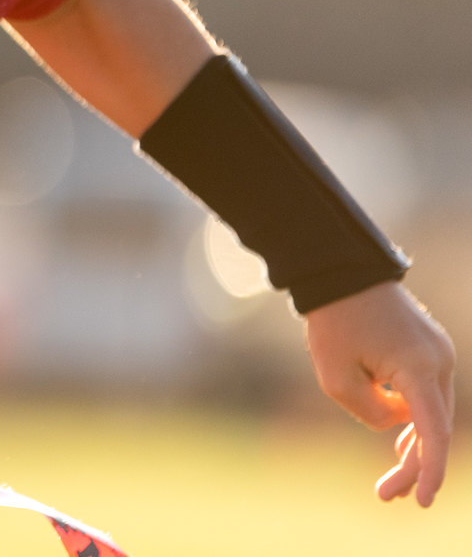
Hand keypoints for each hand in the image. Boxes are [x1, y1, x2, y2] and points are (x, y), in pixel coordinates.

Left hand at [303, 281, 454, 505]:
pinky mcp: (429, 349)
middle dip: (413, 465)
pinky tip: (401, 442)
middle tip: (385, 496)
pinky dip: (413, 417)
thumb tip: (395, 423)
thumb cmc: (333, 320)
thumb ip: (369, 412)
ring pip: (432, 412)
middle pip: (433, 426)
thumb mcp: (336, 377)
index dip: (429, 470)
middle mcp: (438, 361)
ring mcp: (438, 353)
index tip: (422, 501)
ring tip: (390, 481)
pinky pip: (425, 393)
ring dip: (413, 443)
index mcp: (419, 368)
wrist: (341, 271)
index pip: (432, 431)